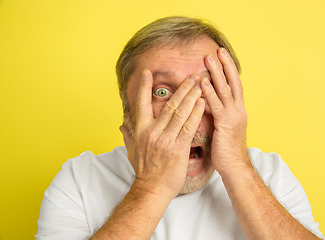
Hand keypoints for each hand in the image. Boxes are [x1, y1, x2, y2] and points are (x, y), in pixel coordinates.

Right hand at [121, 70, 204, 198]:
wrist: (152, 189)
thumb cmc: (144, 170)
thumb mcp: (132, 151)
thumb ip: (128, 135)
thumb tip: (121, 124)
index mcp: (141, 130)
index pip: (141, 104)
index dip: (145, 87)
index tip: (148, 72)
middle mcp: (153, 132)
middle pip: (169, 105)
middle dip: (182, 88)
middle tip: (192, 75)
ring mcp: (166, 139)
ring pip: (180, 112)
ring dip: (192, 96)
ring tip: (200, 83)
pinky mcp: (178, 148)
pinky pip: (189, 126)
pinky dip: (196, 113)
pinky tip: (202, 102)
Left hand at [201, 48, 250, 176]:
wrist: (235, 168)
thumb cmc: (226, 150)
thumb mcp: (224, 128)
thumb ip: (218, 114)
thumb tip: (207, 103)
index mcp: (238, 111)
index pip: (234, 86)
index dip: (229, 71)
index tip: (222, 57)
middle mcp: (238, 110)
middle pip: (233, 82)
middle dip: (225, 65)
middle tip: (217, 50)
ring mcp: (234, 116)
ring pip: (225, 89)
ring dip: (217, 73)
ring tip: (209, 58)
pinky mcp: (226, 124)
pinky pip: (217, 105)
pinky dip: (210, 92)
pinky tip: (203, 81)